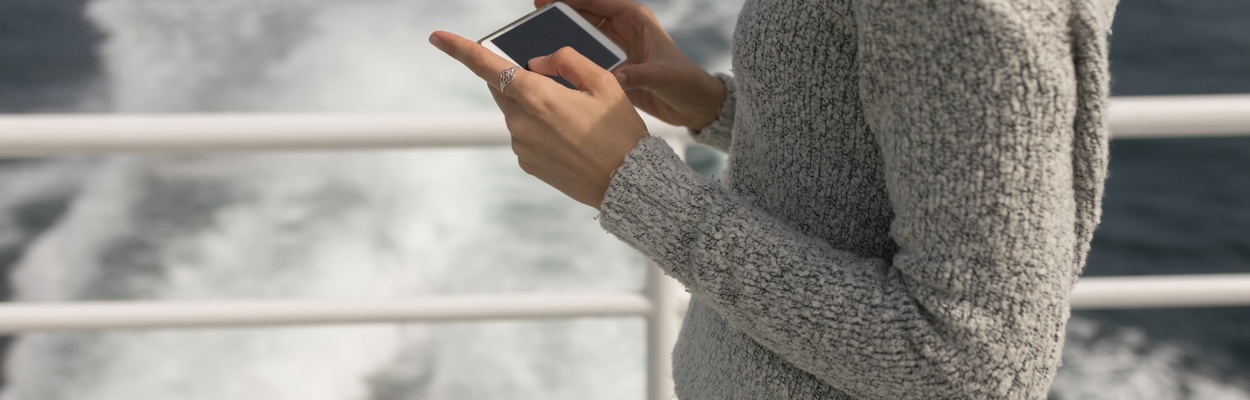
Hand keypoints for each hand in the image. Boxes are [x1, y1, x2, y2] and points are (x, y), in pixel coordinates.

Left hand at [429, 31, 647, 208]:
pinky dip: (541, 130)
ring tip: (576, 121)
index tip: (437, 37)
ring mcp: (520, 145)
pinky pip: (525, 135)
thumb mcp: (603, 82)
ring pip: (517, 112)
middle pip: (504, 87)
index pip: (487, 66)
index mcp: (537, 96)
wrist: (626, 183)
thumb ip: (565, 60)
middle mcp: (520, 121)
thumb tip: (536, 62)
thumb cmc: (619, 131)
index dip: (459, 48)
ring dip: (536, 107)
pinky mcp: (526, 163)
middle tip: (560, 87)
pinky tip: (570, 139)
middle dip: (522, 80)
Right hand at [537, 0, 725, 130]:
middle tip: (536, 12)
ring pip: (583, 34)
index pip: (600, 0)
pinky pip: (586, 56)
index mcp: (636, 19)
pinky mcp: (613, 66)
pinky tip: (552, 64)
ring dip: (563, 34)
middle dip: (562, 11)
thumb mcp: (663, 76)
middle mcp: (624, 29)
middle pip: (586, 13)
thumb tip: (614, 78)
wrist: (694, 105)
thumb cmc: (685, 83)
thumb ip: (639, 75)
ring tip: (537, 35)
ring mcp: (616, 48)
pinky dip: (571, 58)